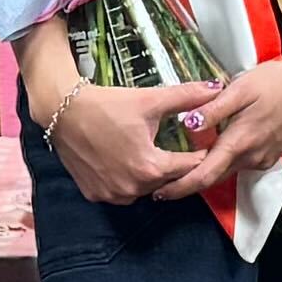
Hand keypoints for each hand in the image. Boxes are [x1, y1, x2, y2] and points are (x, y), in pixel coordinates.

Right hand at [44, 73, 206, 207]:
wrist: (63, 111)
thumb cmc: (107, 105)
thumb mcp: (150, 100)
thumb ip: (187, 97)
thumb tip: (218, 86)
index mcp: (151, 168)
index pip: (189, 167)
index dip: (198, 153)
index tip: (201, 144)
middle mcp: (133, 189)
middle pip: (167, 180)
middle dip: (175, 165)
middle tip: (177, 148)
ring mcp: (112, 195)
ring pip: (145, 189)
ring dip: (150, 175)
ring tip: (151, 153)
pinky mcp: (95, 194)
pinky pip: (121, 192)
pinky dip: (127, 180)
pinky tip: (125, 161)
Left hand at [176, 43, 281, 201]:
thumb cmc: (278, 82)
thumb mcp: (241, 89)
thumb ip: (213, 109)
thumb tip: (188, 125)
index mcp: (240, 142)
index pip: (205, 175)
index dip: (180, 186)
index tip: (160, 192)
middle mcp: (251, 157)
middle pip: (213, 178)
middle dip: (188, 183)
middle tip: (162, 184)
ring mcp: (262, 159)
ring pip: (227, 171)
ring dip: (205, 172)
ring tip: (182, 167)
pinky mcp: (269, 155)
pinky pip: (240, 164)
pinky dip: (223, 163)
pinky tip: (214, 151)